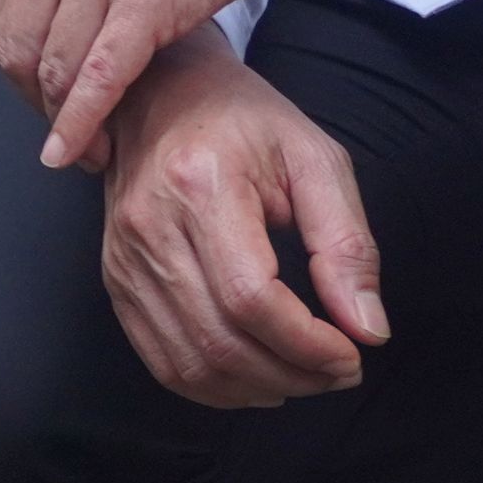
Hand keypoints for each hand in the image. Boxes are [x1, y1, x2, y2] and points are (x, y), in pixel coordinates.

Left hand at [0, 0, 341, 169]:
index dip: (22, 65)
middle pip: (16, 46)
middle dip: (34, 101)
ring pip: (51, 68)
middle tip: (63, 132)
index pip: (7, 10)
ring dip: (62, 121)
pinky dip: (81, 124)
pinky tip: (79, 152)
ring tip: (87, 150)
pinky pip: (97, 78)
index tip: (44, 94)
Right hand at [100, 39, 386, 408]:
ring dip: (258, 390)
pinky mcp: (116, 278)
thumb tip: (366, 329)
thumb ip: (346, 244)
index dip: (309, 345)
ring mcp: (123, 257)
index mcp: (199, 184)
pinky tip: (257, 376)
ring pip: (189, 364)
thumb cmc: (244, 119)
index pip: (251, 298)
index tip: (352, 352)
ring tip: (303, 374)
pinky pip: (161, 361)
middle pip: (220, 342)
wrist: (162, 92)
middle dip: (294, 375)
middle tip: (339, 370)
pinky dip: (216, 387)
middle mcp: (148, 226)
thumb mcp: (314, 159)